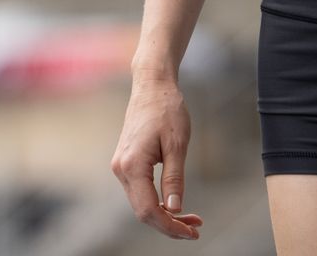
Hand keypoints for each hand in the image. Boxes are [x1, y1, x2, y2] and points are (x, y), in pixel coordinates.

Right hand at [110, 74, 203, 239]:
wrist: (152, 85)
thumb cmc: (166, 109)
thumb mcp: (177, 144)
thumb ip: (174, 178)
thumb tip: (174, 208)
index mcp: (132, 165)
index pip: (149, 209)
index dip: (170, 226)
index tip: (192, 232)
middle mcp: (120, 169)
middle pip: (143, 211)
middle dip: (169, 224)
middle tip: (196, 228)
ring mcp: (121, 166)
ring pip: (141, 203)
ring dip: (164, 215)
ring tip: (191, 219)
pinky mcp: (126, 162)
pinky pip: (140, 191)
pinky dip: (157, 202)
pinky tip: (175, 204)